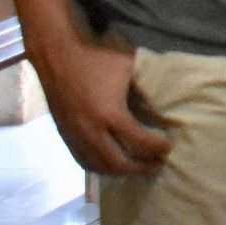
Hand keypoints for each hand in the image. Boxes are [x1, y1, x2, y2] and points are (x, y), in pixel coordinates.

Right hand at [34, 30, 172, 176]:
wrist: (56, 53)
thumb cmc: (95, 57)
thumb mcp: (128, 68)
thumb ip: (143, 90)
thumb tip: (157, 108)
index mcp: (110, 114)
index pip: (139, 141)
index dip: (157, 147)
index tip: (169, 147)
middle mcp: (91, 131)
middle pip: (119, 163)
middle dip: (141, 167)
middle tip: (157, 164)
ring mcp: (75, 135)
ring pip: (99, 166)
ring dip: (120, 172)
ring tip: (137, 168)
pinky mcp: (64, 134)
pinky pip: (82, 160)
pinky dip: (99, 167)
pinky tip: (111, 164)